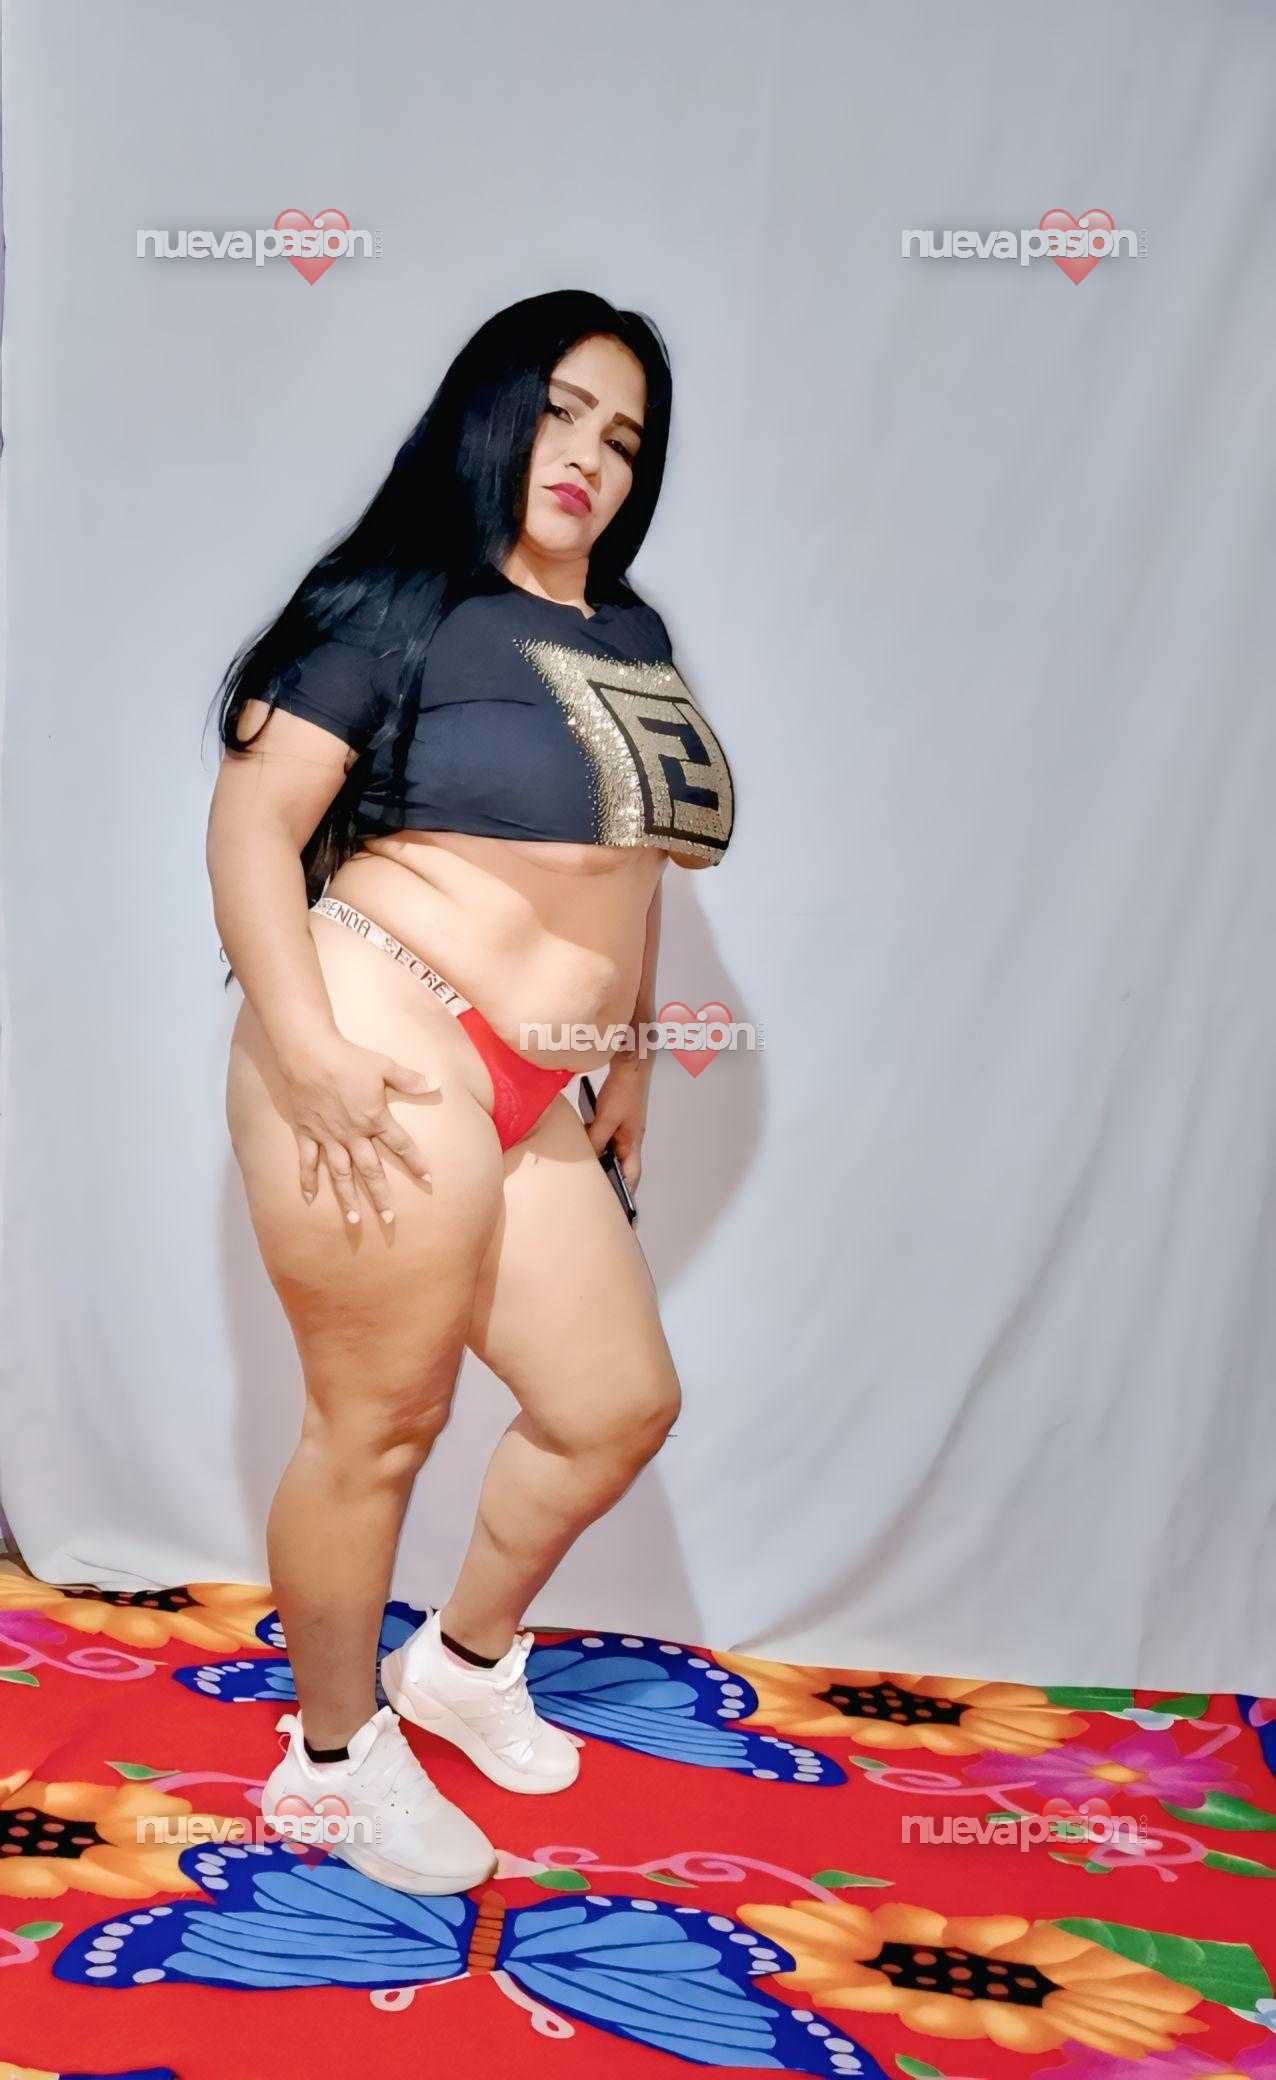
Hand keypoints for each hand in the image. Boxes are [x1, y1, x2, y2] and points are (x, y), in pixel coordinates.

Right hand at [280, 1032, 438, 1226]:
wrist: (309, 1053)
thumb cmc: (348, 1058)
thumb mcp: (384, 1066)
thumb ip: (410, 1079)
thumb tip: (438, 1084)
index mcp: (374, 1119)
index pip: (401, 1145)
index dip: (416, 1162)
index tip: (428, 1178)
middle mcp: (353, 1134)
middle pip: (370, 1171)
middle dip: (381, 1196)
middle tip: (390, 1219)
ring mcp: (328, 1137)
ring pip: (340, 1174)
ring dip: (348, 1198)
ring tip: (354, 1220)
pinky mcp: (307, 1133)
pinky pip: (308, 1162)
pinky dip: (307, 1180)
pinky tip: (309, 1199)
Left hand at [582, 1057, 651, 1199]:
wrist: (630, 1063)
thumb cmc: (625, 1089)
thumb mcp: (606, 1118)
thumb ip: (596, 1138)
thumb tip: (587, 1156)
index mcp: (633, 1142)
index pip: (632, 1174)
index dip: (625, 1192)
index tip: (617, 1207)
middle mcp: (630, 1137)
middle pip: (621, 1164)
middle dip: (610, 1178)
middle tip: (595, 1192)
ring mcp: (623, 1127)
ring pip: (611, 1150)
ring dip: (600, 1159)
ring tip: (585, 1171)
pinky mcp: (616, 1117)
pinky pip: (605, 1136)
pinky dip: (595, 1142)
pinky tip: (582, 1143)